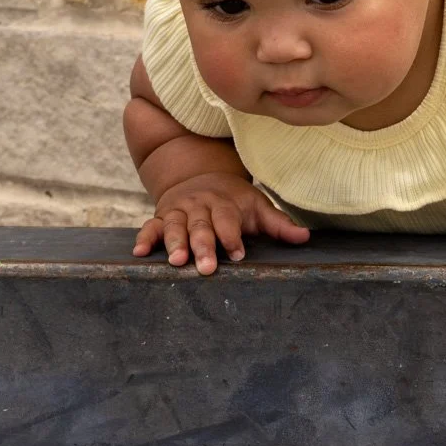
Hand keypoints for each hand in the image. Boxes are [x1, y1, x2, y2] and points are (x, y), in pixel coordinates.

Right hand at [133, 172, 309, 273]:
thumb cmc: (236, 202)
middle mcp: (200, 206)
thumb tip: (305, 237)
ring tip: (176, 261)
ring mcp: (179, 211)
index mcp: (225, 204)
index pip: (228, 220)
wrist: (202, 177)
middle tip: (205, 268)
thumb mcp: (258, 207)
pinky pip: (150, 226)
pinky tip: (139, 253)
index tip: (238, 253)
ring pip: (174, 226)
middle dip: (203, 246)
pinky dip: (145, 238)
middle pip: (201, 226)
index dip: (232, 236)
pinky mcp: (161, 216)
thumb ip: (279, 224)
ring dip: (174, 243)